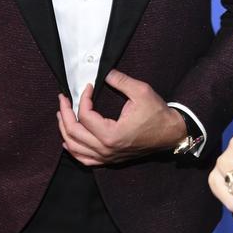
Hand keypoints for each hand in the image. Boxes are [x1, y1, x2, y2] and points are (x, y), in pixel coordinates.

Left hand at [56, 70, 184, 164]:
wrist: (171, 133)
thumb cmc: (157, 114)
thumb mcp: (141, 91)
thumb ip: (119, 80)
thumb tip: (103, 73)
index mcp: (112, 134)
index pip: (85, 116)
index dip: (83, 98)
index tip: (88, 86)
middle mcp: (106, 149)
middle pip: (74, 132)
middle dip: (65, 113)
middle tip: (63, 99)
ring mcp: (107, 157)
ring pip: (75, 148)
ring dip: (65, 131)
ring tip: (61, 115)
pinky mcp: (110, 159)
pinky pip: (85, 160)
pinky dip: (74, 150)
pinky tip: (68, 141)